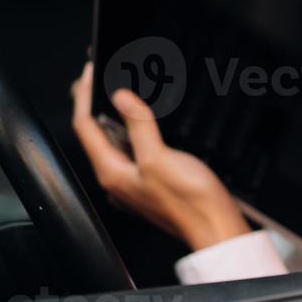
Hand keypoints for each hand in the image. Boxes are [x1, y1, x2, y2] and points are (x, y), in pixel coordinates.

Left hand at [70, 62, 250, 250]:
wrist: (217, 228)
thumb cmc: (191, 203)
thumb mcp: (159, 157)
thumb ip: (138, 126)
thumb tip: (121, 98)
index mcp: (112, 174)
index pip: (86, 128)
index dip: (84, 96)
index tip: (88, 73)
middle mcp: (118, 180)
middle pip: (96, 136)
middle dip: (95, 105)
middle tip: (95, 79)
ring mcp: (134, 184)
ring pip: (115, 144)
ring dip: (115, 118)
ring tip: (118, 95)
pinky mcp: (152, 185)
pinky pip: (134, 153)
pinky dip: (133, 133)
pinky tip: (143, 125)